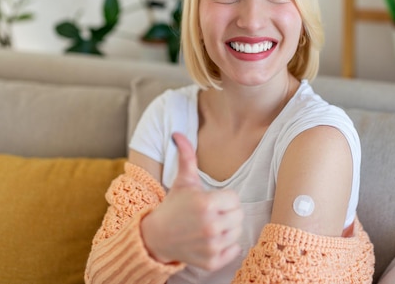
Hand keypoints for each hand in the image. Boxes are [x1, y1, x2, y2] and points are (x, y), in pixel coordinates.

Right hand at [141, 132, 243, 270]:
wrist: (156, 236)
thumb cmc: (173, 206)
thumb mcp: (182, 181)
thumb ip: (186, 156)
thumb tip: (177, 133)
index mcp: (206, 203)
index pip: (235, 199)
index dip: (224, 198)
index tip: (211, 200)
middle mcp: (210, 226)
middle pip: (238, 216)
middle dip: (227, 213)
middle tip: (212, 213)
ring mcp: (211, 245)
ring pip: (237, 233)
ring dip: (227, 229)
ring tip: (210, 225)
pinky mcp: (211, 261)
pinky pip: (234, 251)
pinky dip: (227, 246)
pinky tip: (212, 239)